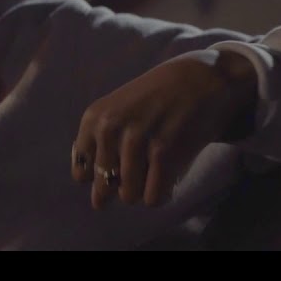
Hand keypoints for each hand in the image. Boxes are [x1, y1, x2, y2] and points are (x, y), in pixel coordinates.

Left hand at [71, 49, 257, 209]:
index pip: (81, 175)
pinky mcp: (163, 151)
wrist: (198, 79)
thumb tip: (97, 201)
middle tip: (142, 167)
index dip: (101, 178)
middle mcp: (109, 128)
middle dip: (122, 188)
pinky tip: (170, 177)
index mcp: (93, 119)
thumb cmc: (155, 100)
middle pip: (104, 189)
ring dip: (144, 190)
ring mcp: (136, 139)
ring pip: (129, 196)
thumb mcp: (116, 112)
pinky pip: (153, 197)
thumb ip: (99, 147)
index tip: (119, 166)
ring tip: (156, 169)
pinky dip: (162, 194)